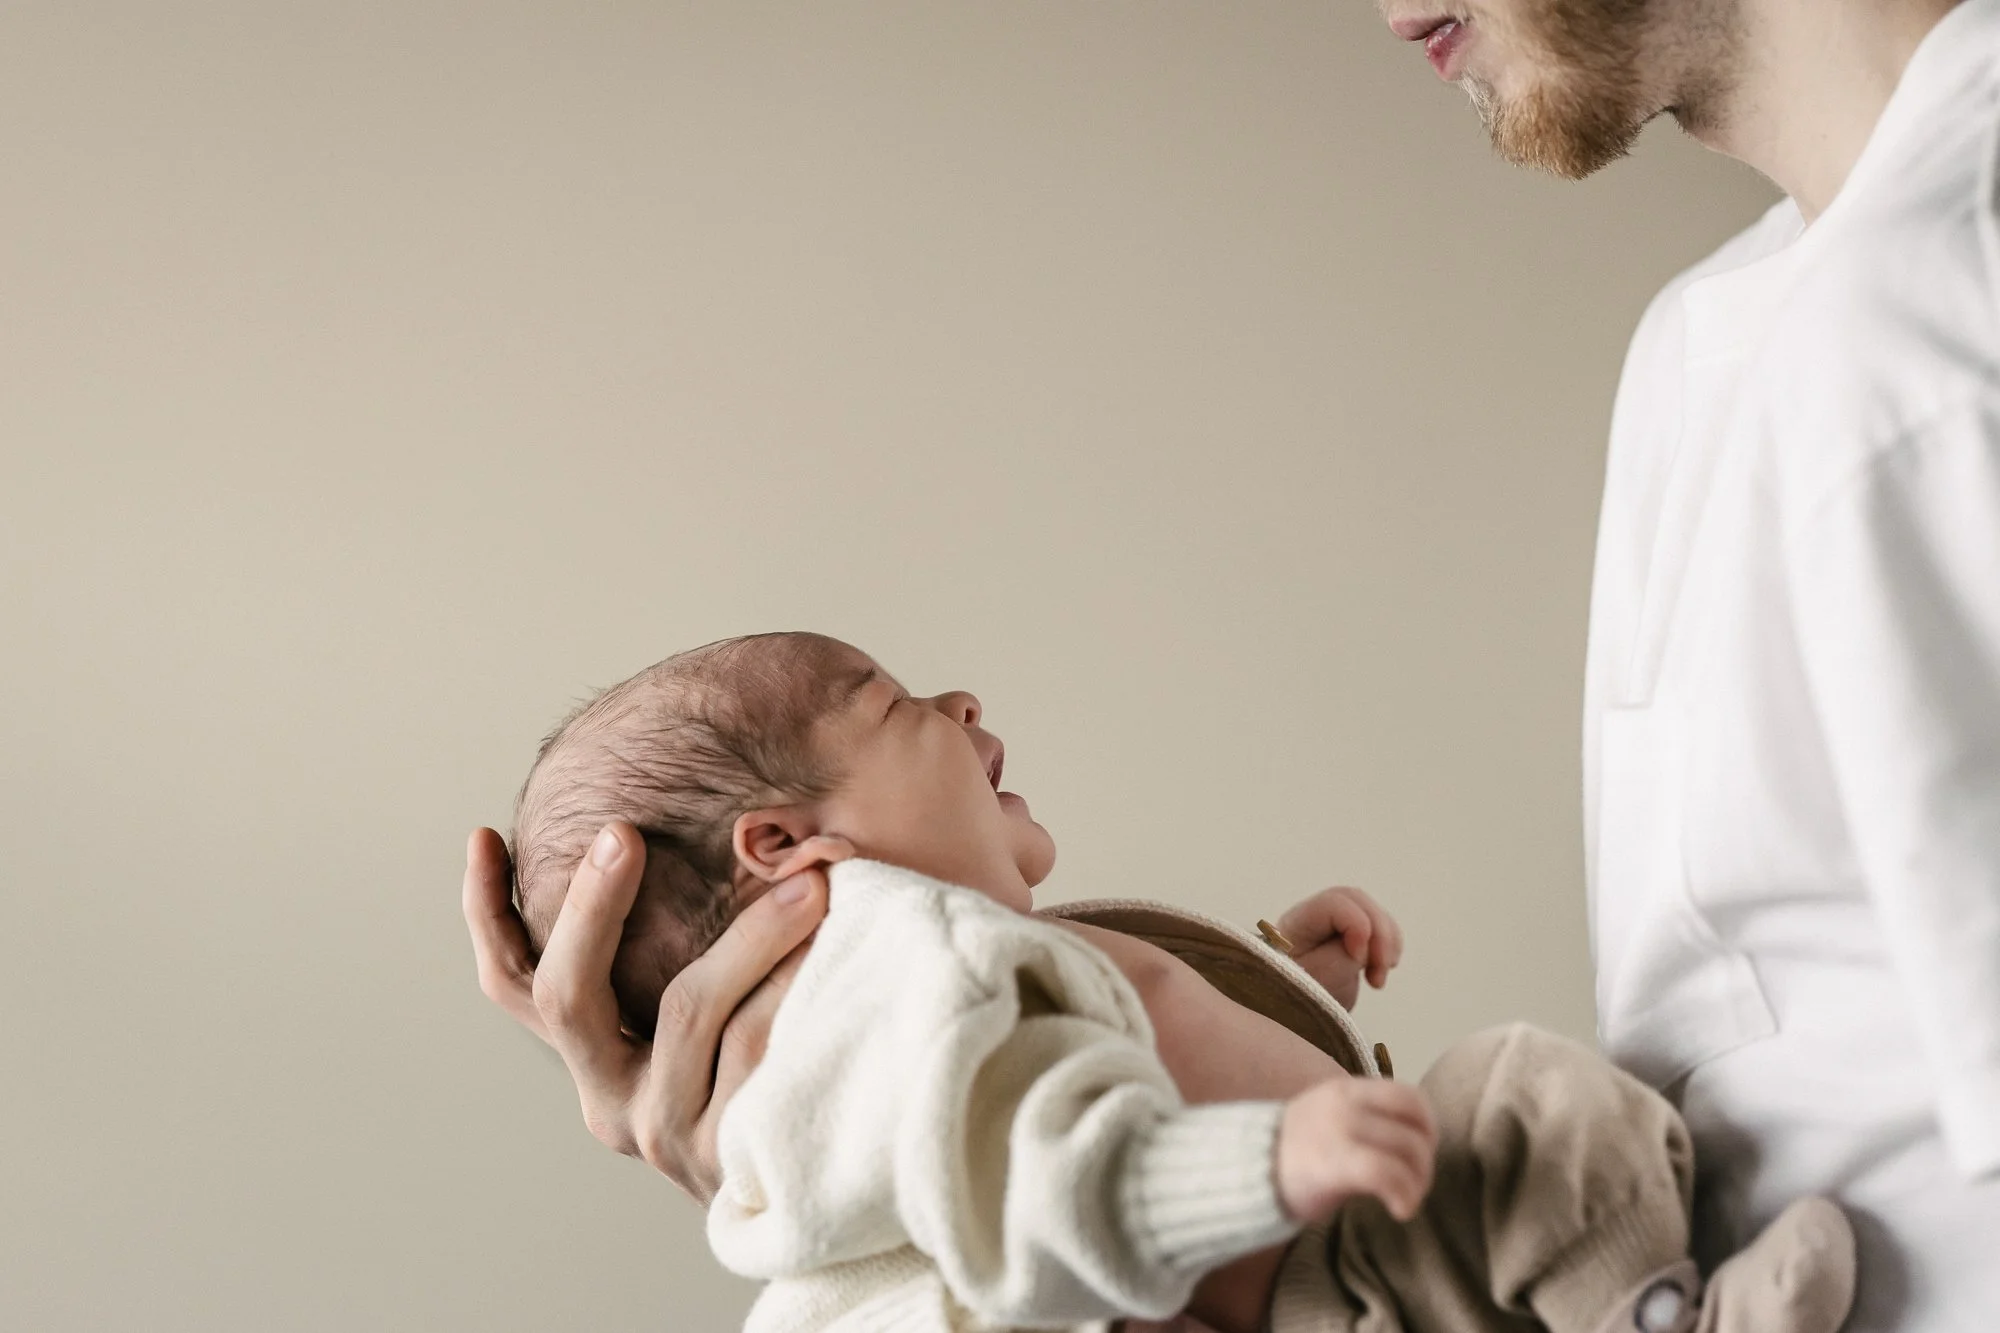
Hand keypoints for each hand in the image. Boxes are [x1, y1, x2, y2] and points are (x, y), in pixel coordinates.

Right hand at [461, 821, 827, 1202]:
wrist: (823, 1193)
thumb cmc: (760, 1073)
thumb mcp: (702, 1018)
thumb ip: (677, 952)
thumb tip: (681, 831)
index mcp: (592, 1061)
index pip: (513, 986)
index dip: (487, 913)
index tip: (484, 835)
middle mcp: (612, 1102)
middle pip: (569, 997)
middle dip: (590, 907)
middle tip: (623, 833)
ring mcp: (668, 1133)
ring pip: (692, 1012)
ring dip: (753, 934)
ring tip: (810, 880)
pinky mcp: (729, 1154)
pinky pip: (762, 1049)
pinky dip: (798, 987)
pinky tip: (835, 946)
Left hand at [1275, 886, 1402, 1009]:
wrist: (1289, 1016)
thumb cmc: (1293, 999)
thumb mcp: (1316, 982)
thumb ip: (1342, 957)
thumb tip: (1366, 942)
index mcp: (1296, 924)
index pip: (1333, 904)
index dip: (1357, 925)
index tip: (1358, 959)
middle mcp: (1312, 916)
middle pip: (1356, 900)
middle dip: (1379, 933)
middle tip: (1380, 970)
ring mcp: (1331, 925)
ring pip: (1370, 911)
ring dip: (1387, 941)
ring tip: (1378, 977)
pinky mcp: (1348, 938)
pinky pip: (1378, 927)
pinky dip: (1389, 946)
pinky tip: (1382, 969)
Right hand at [1275, 1076, 1436, 1222]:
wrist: (1244, 1174)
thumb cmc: (1294, 1155)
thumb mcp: (1330, 1120)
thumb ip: (1369, 1121)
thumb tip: (1416, 1141)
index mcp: (1346, 1091)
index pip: (1408, 1096)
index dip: (1426, 1127)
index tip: (1420, 1152)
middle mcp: (1345, 1105)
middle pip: (1414, 1130)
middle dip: (1425, 1163)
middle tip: (1413, 1186)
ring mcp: (1339, 1132)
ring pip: (1408, 1152)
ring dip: (1418, 1183)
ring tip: (1405, 1200)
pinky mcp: (1333, 1162)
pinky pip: (1388, 1173)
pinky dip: (1405, 1195)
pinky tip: (1399, 1211)